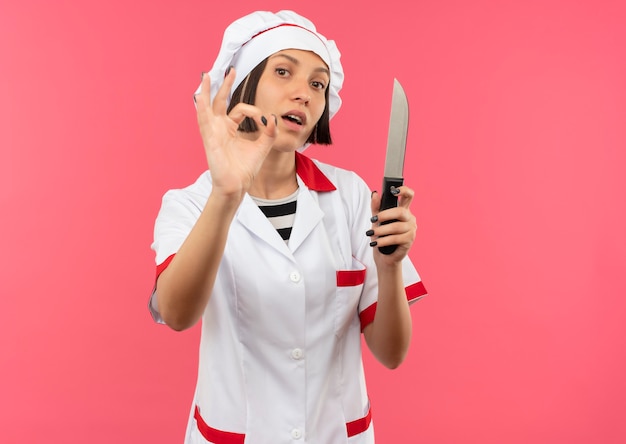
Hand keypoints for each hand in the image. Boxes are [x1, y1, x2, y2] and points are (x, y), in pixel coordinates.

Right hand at [194, 69, 277, 200]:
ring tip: (207, 76)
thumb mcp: (262, 146)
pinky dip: (201, 107)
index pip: (241, 109)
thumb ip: (270, 132)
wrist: (237, 184)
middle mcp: (220, 127)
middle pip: (221, 101)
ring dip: (208, 90)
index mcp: (231, 128)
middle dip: (225, 85)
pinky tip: (200, 95)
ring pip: (208, 106)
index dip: (255, 111)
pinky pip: (203, 119)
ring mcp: (213, 131)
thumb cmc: (245, 168)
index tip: (265, 120)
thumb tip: (273, 117)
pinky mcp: (209, 138)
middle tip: (232, 71)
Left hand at [368, 186, 416, 264]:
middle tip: (373, 219)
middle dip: (385, 215)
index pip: (409, 196)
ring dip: (381, 230)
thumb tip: (375, 193)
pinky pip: (396, 238)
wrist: (384, 256)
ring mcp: (411, 229)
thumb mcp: (376, 220)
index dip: (404, 190)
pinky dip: (384, 240)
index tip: (393, 190)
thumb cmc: (382, 236)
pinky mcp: (410, 240)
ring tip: (371, 233)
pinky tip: (376, 242)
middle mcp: (410, 218)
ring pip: (396, 226)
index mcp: (403, 210)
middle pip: (401, 212)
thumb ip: (376, 207)